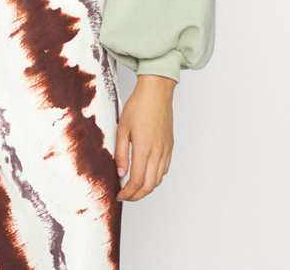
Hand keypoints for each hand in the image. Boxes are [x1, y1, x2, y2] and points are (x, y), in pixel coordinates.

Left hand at [115, 74, 175, 201]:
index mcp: (144, 149)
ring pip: (158, 179)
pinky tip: (146, 174)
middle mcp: (157, 153)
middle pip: (149, 186)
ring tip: (134, 188)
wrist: (156, 93)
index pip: (136, 181)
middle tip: (125, 196)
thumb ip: (120, 153)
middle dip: (137, 196)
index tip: (119, 196)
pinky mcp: (170, 146)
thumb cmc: (137, 107)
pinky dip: (155, 177)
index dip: (127, 193)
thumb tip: (120, 173)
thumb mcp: (122, 129)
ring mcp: (166, 150)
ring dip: (146, 188)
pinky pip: (164, 169)